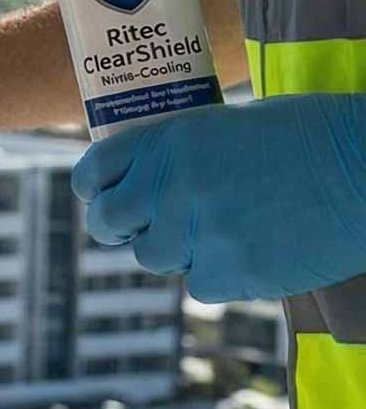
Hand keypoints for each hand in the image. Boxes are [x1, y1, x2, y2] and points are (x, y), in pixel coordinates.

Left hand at [72, 94, 365, 300]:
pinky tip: (255, 248)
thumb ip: (183, 153)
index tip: (102, 196)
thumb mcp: (233, 125)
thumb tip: (149, 178)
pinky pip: (200, 283)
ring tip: (220, 229)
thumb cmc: (315, 135)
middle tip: (142, 225)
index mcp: (168, 141)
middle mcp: (172, 187)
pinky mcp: (229, 273)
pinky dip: (220, 272)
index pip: (93, 172)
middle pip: (107, 223)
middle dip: (119, 226)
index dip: (95, 188)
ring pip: (153, 257)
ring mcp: (197, 234)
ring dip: (176, 249)